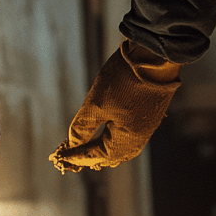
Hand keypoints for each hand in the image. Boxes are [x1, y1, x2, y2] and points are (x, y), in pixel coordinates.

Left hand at [51, 41, 180, 172]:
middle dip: (90, 155)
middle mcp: (138, 140)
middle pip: (109, 156)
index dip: (76, 156)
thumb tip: (73, 144)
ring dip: (102, 148)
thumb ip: (83, 127)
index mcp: (126, 142)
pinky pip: (127, 135)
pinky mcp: (148, 115)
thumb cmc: (124, 81)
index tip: (60, 158)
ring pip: (120, 147)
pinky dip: (112, 137)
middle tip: (72, 155)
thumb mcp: (96, 104)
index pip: (95, 156)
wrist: (155, 57)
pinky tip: (106, 132)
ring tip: (87, 147)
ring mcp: (145, 127)